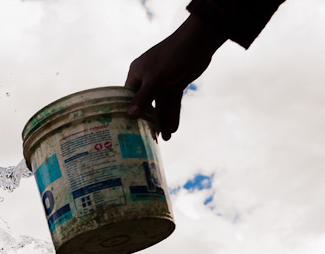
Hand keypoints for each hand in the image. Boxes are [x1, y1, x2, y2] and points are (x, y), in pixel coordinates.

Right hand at [126, 14, 225, 139]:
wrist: (197, 43)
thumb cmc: (172, 56)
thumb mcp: (156, 78)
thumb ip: (144, 97)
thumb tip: (130, 115)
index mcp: (137, 73)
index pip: (128, 96)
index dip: (128, 112)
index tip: (127, 128)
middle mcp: (147, 78)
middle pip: (146, 103)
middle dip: (148, 120)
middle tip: (148, 138)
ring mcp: (163, 81)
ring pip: (161, 105)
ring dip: (163, 120)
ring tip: (165, 138)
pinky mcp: (176, 83)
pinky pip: (172, 102)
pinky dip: (173, 114)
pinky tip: (173, 128)